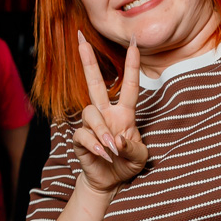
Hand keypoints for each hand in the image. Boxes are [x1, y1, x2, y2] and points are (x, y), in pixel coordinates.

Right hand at [74, 32, 147, 193]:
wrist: (110, 181)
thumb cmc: (127, 164)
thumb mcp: (140, 157)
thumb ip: (133, 147)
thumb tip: (116, 139)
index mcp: (125, 113)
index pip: (129, 85)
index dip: (132, 64)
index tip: (134, 43)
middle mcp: (107, 114)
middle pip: (95, 83)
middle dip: (88, 61)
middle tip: (81, 39)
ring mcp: (92, 125)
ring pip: (90, 113)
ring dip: (101, 130)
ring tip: (110, 149)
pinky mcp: (80, 139)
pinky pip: (83, 134)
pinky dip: (94, 144)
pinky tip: (103, 154)